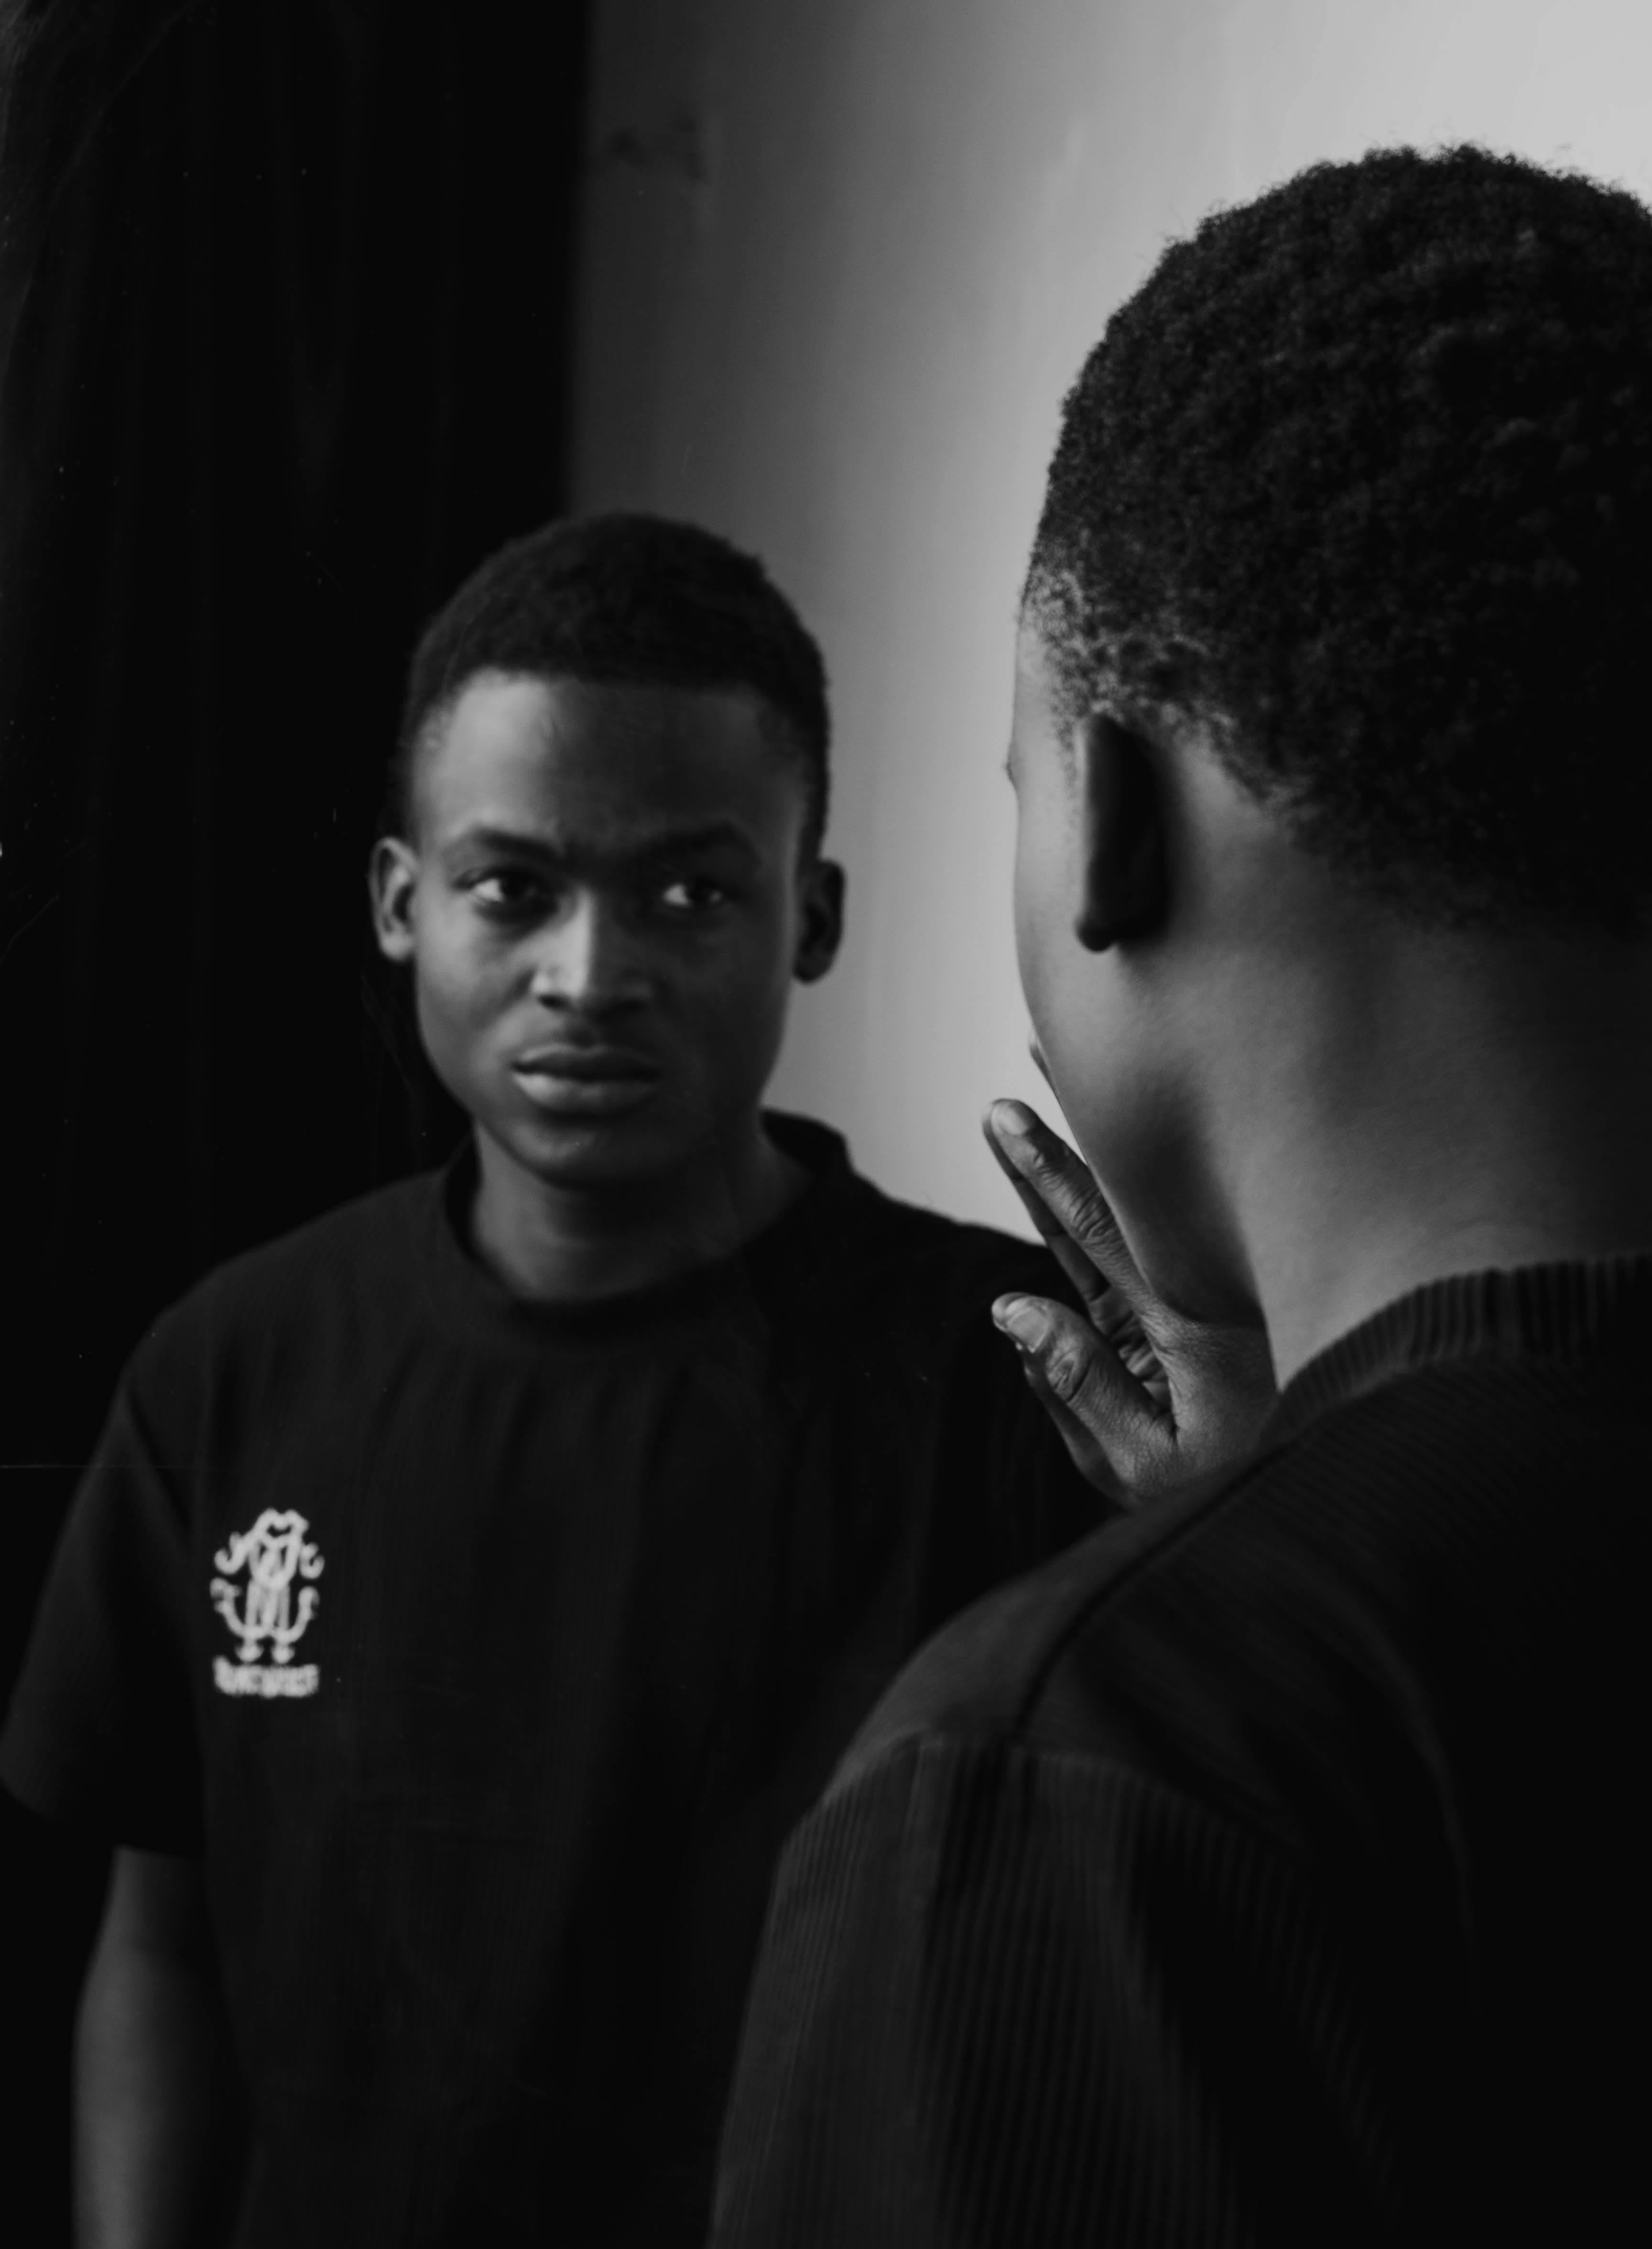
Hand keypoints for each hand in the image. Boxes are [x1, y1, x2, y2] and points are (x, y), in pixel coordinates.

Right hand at [984, 1099, 1276, 1508]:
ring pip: (1141, 1200)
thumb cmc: (1236, 1482)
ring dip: (1096, 1143)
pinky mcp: (1203, 1300)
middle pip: (1117, 1196)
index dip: (1048, 1172)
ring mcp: (1205, 1286)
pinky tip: (1100, 1148)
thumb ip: (1077, 1385)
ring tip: (1060, 1076)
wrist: (1342, 1488)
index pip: (1097, 1230)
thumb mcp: (1144, 1464)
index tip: (1006, 1120)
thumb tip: (1013, 1309)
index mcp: (1184, 1320)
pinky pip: (1152, 1227)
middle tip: (1016, 1083)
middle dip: (1059, 1144)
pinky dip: (1124, 1181)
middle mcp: (1199, 1285)